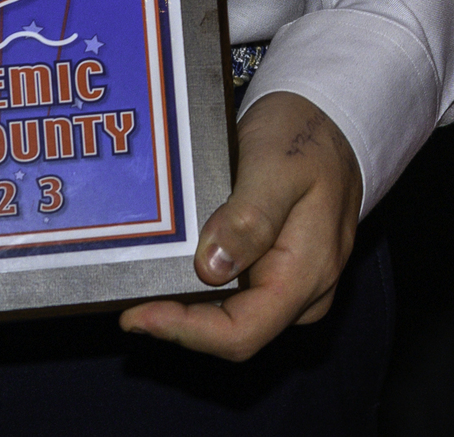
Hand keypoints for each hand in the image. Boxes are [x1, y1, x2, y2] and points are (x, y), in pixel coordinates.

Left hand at [119, 91, 361, 361]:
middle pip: (231, 328)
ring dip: (182, 301)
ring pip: (228, 311)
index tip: (137, 315)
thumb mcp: (277, 166)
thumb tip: (211, 270)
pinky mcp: (273, 266)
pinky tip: (164, 263)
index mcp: (305, 276)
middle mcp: (299, 293)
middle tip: (123, 295)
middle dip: (176, 318)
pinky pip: (232, 288)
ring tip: (135, 280)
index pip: (242, 332)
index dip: (186, 330)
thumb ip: (250, 218)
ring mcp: (287, 283)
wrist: (330, 120)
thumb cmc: (305, 137)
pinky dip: (196, 281)